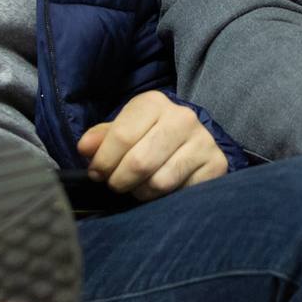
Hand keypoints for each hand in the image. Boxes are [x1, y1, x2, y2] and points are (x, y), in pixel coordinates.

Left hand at [76, 92, 228, 200]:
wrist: (191, 142)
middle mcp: (182, 117)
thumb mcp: (122, 131)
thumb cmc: (147, 137)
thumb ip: (101, 138)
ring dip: (142, 192)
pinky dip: (165, 198)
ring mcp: (202, 141)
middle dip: (120, 181)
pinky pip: (181, 193)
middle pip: (140, 162)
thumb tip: (85, 148)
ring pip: (159, 182)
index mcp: (153, 103)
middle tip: (116, 184)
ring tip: (139, 186)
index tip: (97, 173)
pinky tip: (163, 189)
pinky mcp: (216, 164)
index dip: (103, 162)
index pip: (122, 136)